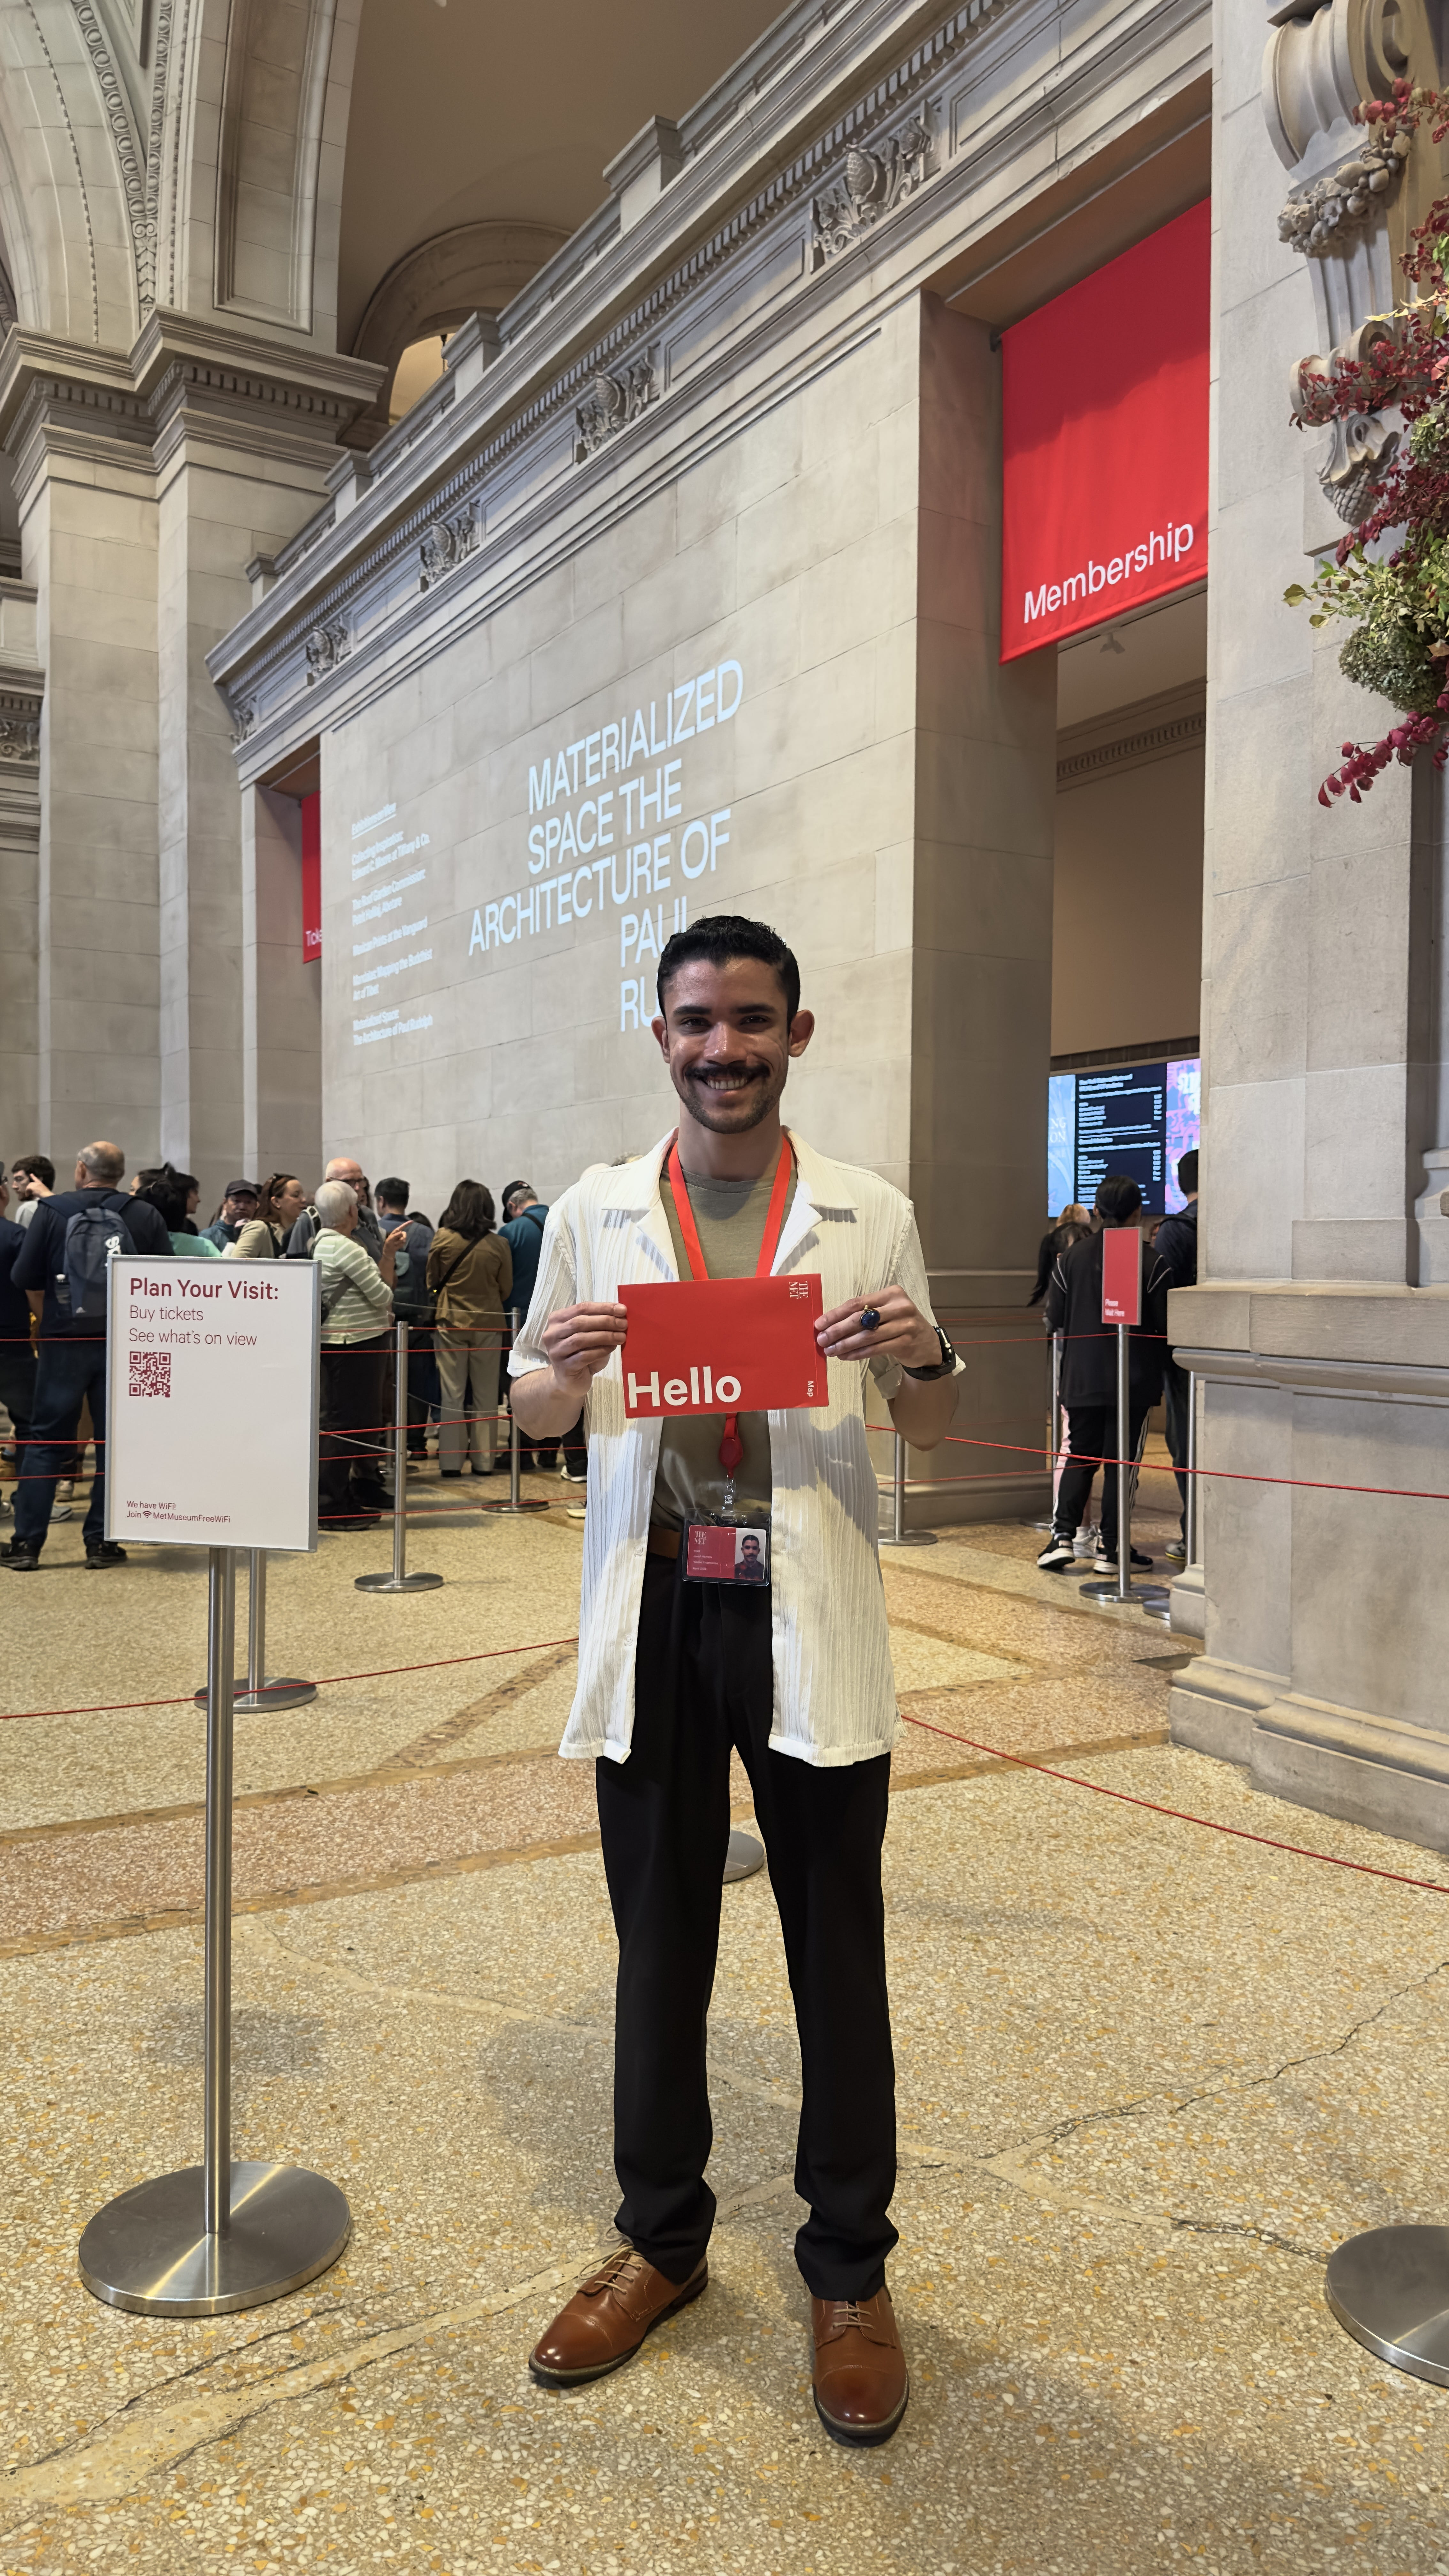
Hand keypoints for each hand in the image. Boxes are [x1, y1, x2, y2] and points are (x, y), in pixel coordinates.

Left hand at [382, 1226, 406, 1252]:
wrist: (389, 1250)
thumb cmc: (388, 1243)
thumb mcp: (390, 1239)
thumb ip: (395, 1235)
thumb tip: (401, 1232)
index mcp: (396, 1231)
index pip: (402, 1226)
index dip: (407, 1224)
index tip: (412, 1221)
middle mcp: (400, 1234)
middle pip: (405, 1233)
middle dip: (402, 1237)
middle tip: (397, 1241)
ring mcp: (402, 1238)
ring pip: (404, 1238)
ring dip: (400, 1242)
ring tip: (395, 1244)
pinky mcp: (403, 1242)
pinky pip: (404, 1242)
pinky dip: (400, 1244)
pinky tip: (397, 1246)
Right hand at [542, 1299, 627, 1392]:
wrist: (570, 1380)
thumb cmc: (582, 1353)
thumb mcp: (590, 1334)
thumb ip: (599, 1323)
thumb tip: (620, 1315)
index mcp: (557, 1319)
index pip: (581, 1308)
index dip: (603, 1308)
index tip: (622, 1309)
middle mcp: (552, 1334)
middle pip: (579, 1322)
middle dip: (605, 1321)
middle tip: (623, 1324)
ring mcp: (555, 1351)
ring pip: (580, 1339)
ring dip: (604, 1336)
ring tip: (621, 1337)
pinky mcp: (563, 1367)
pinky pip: (584, 1356)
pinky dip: (600, 1350)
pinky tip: (612, 1348)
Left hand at [815, 1288, 940, 1368]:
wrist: (927, 1343)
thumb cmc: (899, 1324)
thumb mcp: (886, 1312)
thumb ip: (863, 1314)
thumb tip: (830, 1325)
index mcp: (891, 1293)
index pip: (857, 1303)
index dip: (835, 1314)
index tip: (819, 1324)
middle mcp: (900, 1306)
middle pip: (860, 1319)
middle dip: (837, 1330)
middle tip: (822, 1340)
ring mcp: (905, 1324)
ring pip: (867, 1336)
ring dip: (845, 1345)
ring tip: (831, 1351)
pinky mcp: (906, 1342)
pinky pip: (875, 1348)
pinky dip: (858, 1353)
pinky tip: (846, 1357)